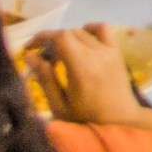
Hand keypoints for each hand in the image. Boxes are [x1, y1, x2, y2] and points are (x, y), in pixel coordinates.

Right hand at [34, 25, 151, 126]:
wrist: (121, 121)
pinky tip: (82, 41)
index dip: (42, 38)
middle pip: (70, 33)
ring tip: (61, 55)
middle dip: (52, 42)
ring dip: (68, 38)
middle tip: (43, 60)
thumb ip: (46, 79)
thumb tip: (31, 57)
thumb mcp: (60, 106)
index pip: (61, 37)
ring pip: (84, 32)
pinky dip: (90, 29)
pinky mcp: (118, 52)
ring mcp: (110, 51)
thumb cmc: (87, 119)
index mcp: (82, 67)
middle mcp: (98, 53)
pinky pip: (104, 30)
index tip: (29, 48)